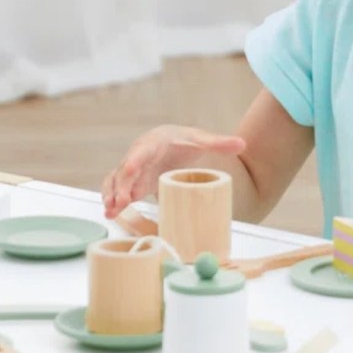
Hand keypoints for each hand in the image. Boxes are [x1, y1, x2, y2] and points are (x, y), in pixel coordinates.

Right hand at [101, 125, 245, 218]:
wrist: (173, 142)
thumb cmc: (184, 140)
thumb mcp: (201, 139)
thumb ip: (219, 142)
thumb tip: (242, 143)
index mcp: (153, 142)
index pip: (142, 150)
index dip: (135, 160)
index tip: (131, 170)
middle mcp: (139, 154)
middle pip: (126, 170)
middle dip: (121, 185)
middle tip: (121, 202)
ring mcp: (134, 169)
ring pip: (117, 180)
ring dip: (112, 194)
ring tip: (110, 211)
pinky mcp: (133, 181)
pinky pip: (118, 189)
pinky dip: (113, 200)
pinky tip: (111, 214)